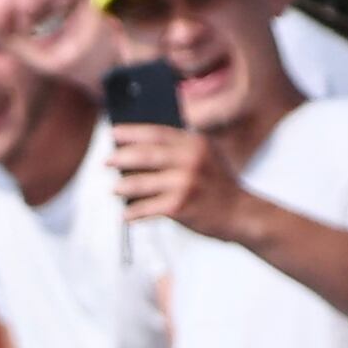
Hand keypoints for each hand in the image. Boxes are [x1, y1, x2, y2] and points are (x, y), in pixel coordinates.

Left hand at [107, 123, 250, 242]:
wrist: (241, 213)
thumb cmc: (217, 185)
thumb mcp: (206, 157)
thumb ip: (180, 149)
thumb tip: (137, 149)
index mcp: (195, 143)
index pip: (157, 133)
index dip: (132, 132)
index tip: (112, 132)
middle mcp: (190, 160)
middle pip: (145, 155)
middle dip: (121, 157)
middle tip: (106, 161)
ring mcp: (185, 183)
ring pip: (141, 183)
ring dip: (123, 187)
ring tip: (114, 189)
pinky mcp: (179, 206)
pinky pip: (147, 208)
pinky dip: (134, 213)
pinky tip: (126, 215)